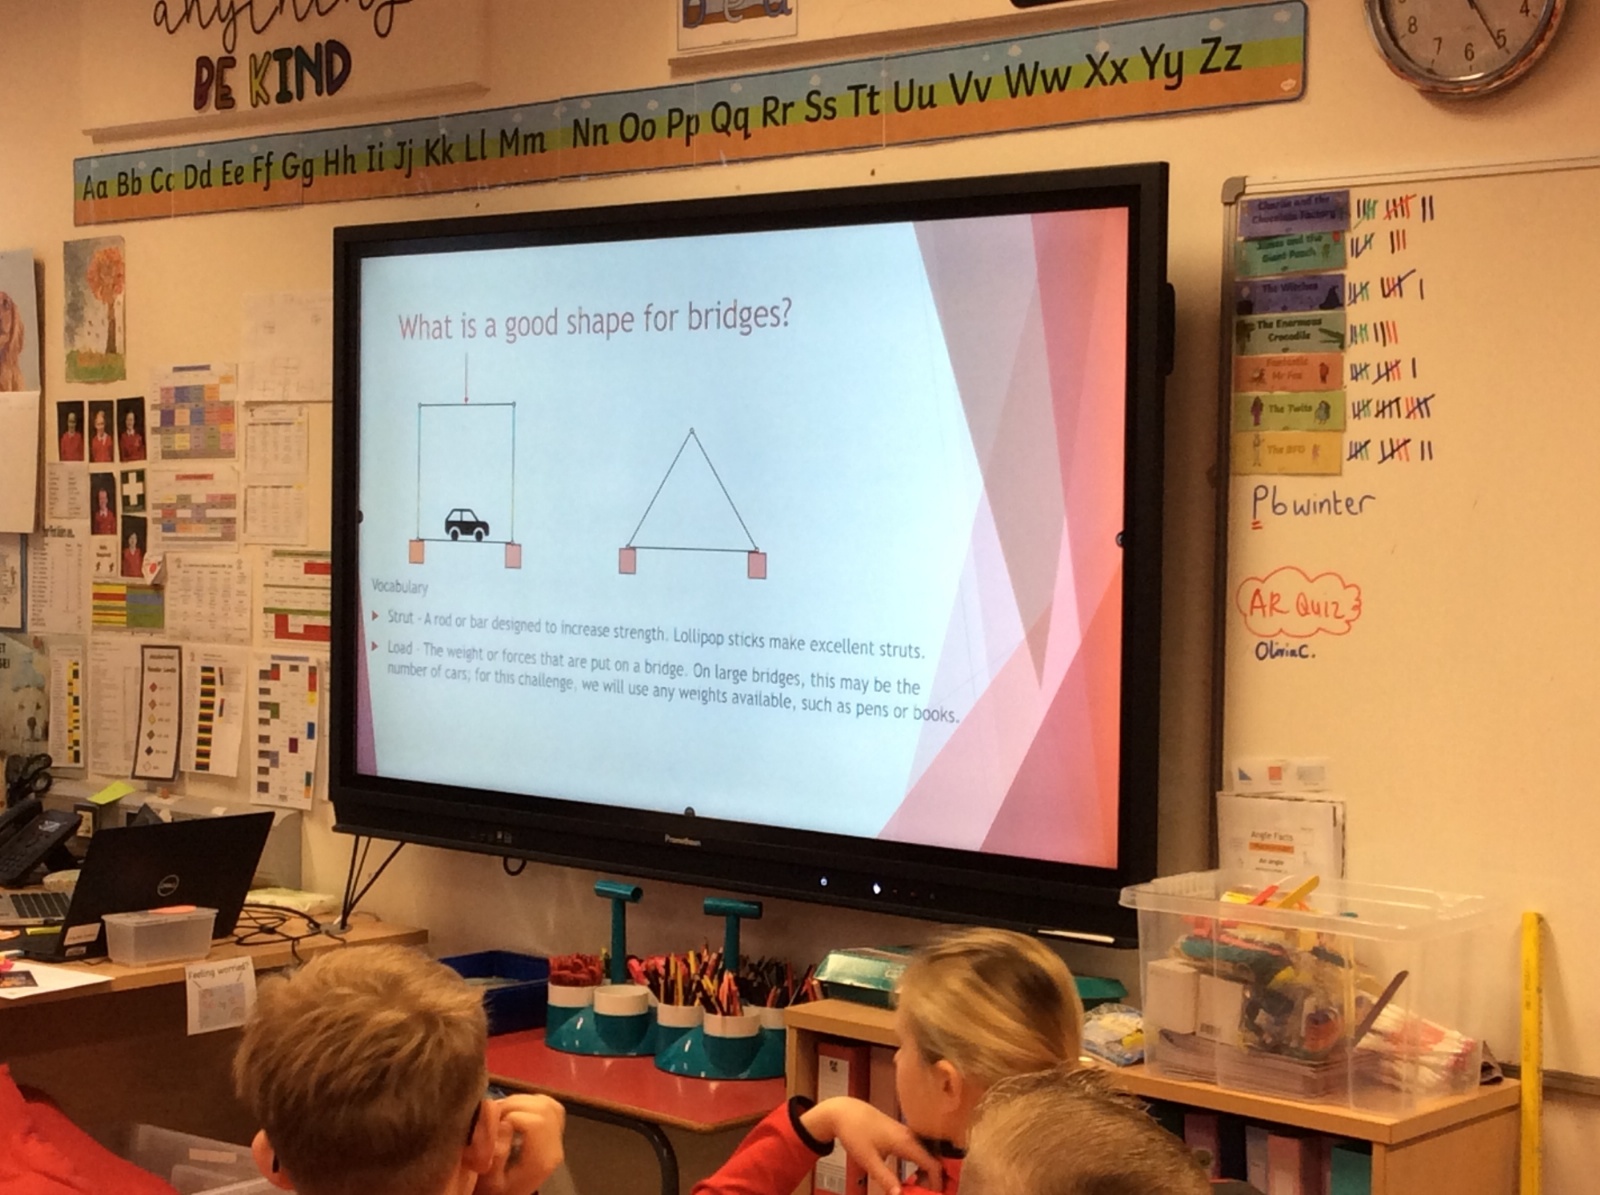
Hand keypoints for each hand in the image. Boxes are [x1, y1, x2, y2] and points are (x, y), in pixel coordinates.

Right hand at [474, 1094, 565, 1194]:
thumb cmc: (496, 1190)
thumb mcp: (490, 1180)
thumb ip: (497, 1153)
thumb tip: (504, 1123)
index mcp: (542, 1160)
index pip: (536, 1122)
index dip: (512, 1115)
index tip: (493, 1123)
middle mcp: (555, 1147)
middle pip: (543, 1108)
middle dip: (515, 1104)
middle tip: (494, 1113)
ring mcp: (558, 1138)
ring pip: (547, 1103)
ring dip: (521, 1101)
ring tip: (501, 1111)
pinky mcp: (554, 1131)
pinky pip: (549, 1105)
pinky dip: (531, 1101)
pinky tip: (515, 1110)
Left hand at [800, 1097, 943, 1194]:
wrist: (844, 1112)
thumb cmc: (855, 1133)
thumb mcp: (868, 1159)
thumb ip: (885, 1178)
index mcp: (906, 1142)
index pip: (932, 1165)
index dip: (937, 1183)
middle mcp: (910, 1136)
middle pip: (932, 1160)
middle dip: (932, 1180)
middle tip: (922, 1194)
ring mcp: (906, 1133)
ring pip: (925, 1155)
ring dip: (925, 1173)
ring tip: (917, 1189)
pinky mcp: (900, 1133)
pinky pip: (917, 1151)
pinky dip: (919, 1165)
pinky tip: (910, 1177)